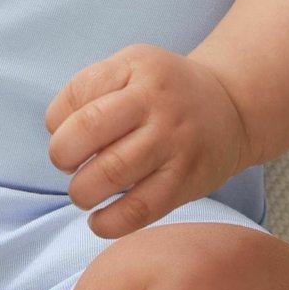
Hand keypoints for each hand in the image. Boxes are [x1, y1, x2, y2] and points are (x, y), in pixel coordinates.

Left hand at [44, 43, 251, 238]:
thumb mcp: (133, 68)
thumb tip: (57, 137)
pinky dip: (109, 222)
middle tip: (67, 165)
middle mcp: (156, 102)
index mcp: (136, 67)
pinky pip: (140, 208)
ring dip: (82, 191)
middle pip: (87, 129)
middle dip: (61, 155)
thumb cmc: (165, 93)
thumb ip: (93, 92)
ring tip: (84, 193)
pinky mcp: (186, 180)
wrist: (232, 108)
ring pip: (111, 172)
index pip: (77, 93)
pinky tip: (98, 221)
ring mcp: (173, 142)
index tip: (65, 135)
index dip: (57, 121)